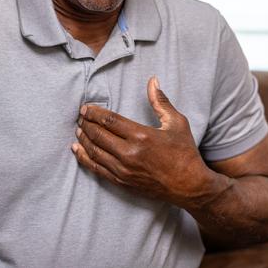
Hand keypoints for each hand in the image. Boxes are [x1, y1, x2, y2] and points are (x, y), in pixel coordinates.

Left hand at [72, 76, 226, 207]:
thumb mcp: (177, 123)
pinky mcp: (122, 182)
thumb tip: (153, 81)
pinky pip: (96, 169)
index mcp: (141, 136)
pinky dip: (84, 158)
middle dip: (86, 123)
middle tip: (80, 116)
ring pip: (94, 152)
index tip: (86, 107)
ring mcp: (123, 170)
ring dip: (83, 139)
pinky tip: (78, 150)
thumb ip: (161, 101)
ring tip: (78, 129)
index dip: (94, 113)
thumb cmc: (185, 153)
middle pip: (98, 135)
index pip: (109, 120)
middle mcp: (129, 153)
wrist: (189, 186)